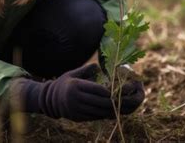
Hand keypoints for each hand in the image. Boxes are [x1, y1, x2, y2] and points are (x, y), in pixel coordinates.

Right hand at [12, 64, 143, 121]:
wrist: (50, 100)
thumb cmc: (65, 82)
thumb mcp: (74, 72)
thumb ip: (87, 69)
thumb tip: (100, 66)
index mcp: (76, 86)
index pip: (99, 90)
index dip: (114, 90)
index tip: (127, 87)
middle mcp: (76, 100)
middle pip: (103, 103)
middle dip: (121, 100)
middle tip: (134, 95)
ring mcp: (78, 111)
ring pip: (102, 112)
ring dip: (118, 109)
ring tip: (131, 103)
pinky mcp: (80, 118)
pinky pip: (98, 117)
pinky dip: (110, 113)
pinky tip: (119, 109)